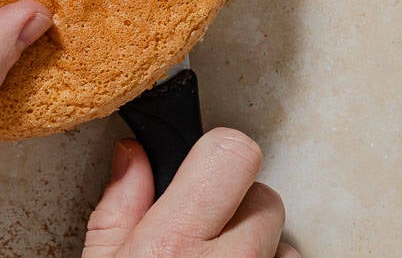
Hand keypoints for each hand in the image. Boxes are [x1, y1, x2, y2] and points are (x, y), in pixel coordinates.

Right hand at [83, 129, 298, 257]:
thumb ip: (117, 209)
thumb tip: (133, 154)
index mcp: (173, 243)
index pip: (231, 153)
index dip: (219, 153)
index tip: (206, 165)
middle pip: (264, 197)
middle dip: (237, 209)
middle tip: (204, 233)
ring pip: (283, 241)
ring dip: (257, 247)